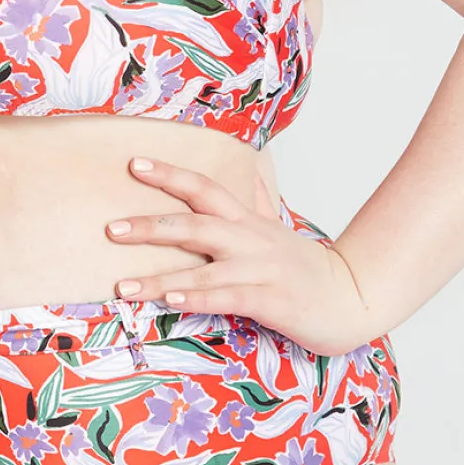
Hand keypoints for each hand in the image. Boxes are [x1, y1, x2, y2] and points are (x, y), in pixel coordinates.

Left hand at [106, 157, 374, 355]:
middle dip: (151, 225)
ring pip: (202, 269)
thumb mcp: (280, 227)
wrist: (352, 296)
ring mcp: (258, 269)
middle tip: (111, 229)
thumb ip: (262, 199)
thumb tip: (256, 170)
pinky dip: (195, 298)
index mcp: (247, 219)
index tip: (133, 164)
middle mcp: (248, 239)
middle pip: (194, 223)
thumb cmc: (308, 265)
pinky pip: (225, 297)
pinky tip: (169, 300)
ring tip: (122, 285)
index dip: (169, 174)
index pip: (203, 187)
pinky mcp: (267, 300)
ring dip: (158, 277)